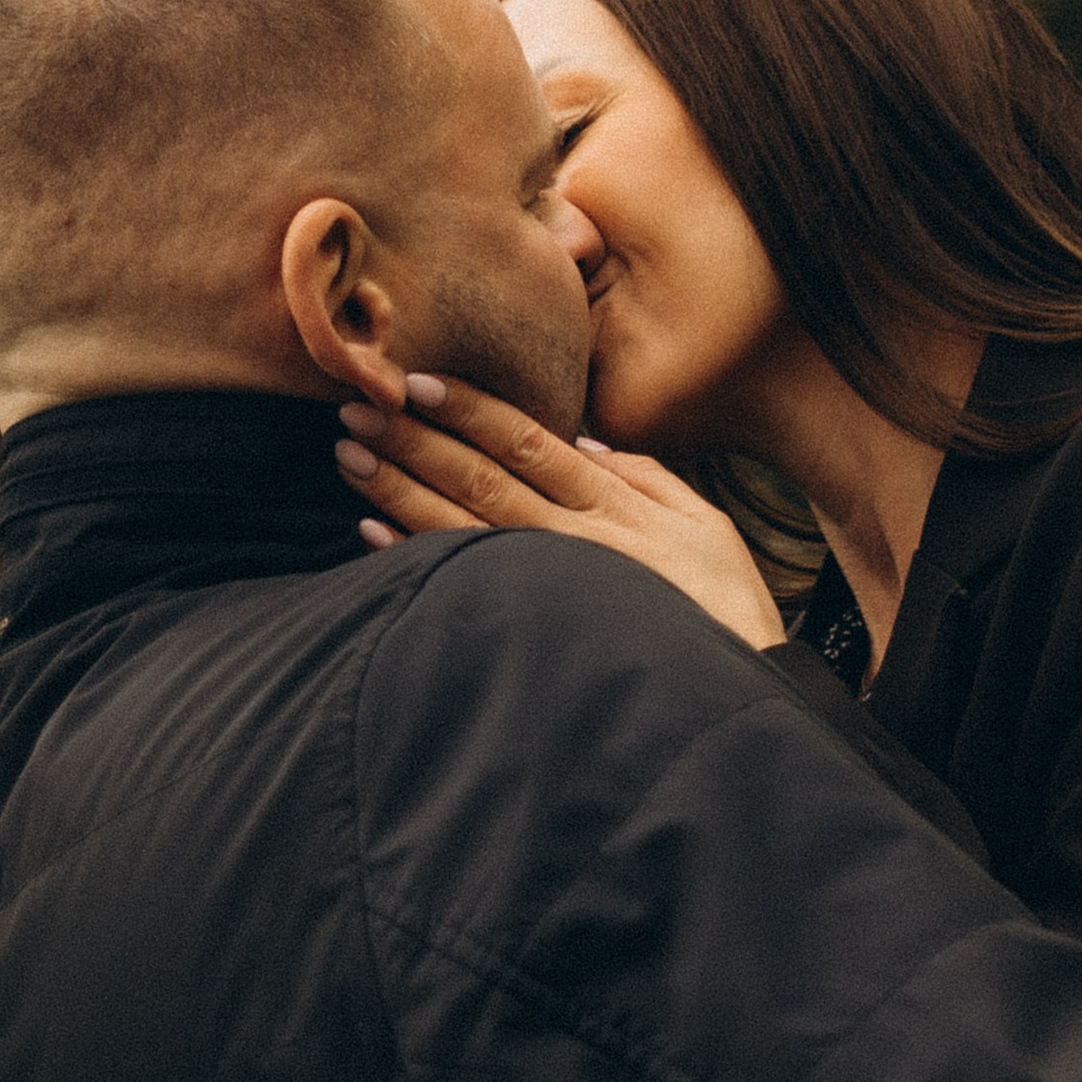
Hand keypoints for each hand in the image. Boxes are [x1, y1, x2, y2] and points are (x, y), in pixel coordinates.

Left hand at [335, 375, 786, 649]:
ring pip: (460, 524)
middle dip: (414, 437)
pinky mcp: (535, 631)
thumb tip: (583, 441)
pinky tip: (370, 533)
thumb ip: (645, 476)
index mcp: (613, 504)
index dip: (470, 409)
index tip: (417, 380)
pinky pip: (463, 586)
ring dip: (399, 486)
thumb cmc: (724, 610)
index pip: (528, 441)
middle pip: (480, 475)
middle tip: (356, 404)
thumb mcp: (705, 526)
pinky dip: (413, 557)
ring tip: (351, 454)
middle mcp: (573, 539)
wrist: (731, 701)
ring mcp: (549, 587)